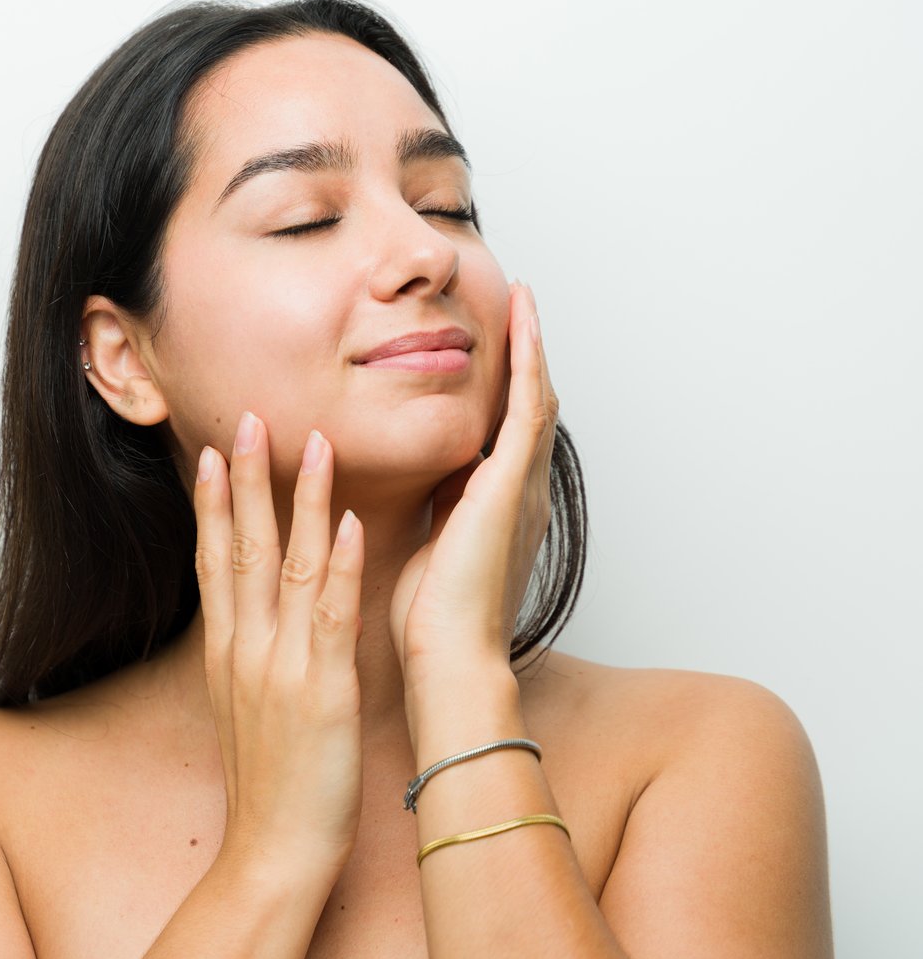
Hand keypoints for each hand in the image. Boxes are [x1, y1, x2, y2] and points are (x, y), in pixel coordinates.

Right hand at [192, 410, 364, 873]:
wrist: (273, 850)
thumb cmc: (269, 787)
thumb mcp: (243, 711)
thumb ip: (247, 658)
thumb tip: (252, 622)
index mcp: (227, 653)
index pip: (214, 562)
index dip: (215, 504)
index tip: (215, 453)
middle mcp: (246, 649)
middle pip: (242, 549)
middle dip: (245, 481)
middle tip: (246, 420)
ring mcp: (281, 665)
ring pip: (288, 567)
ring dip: (300, 502)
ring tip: (311, 444)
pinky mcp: (322, 688)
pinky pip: (331, 615)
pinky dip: (339, 566)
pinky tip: (350, 523)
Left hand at [388, 279, 559, 690]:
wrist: (448, 657)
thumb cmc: (431, 618)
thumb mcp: (430, 543)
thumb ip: (434, 508)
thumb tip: (421, 480)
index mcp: (501, 509)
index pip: (507, 433)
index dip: (505, 389)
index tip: (492, 351)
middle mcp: (522, 494)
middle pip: (530, 408)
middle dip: (525, 357)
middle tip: (519, 308)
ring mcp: (523, 488)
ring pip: (535, 400)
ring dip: (530, 347)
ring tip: (524, 301)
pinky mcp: (512, 486)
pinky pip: (528, 410)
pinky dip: (528, 363)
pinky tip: (523, 325)